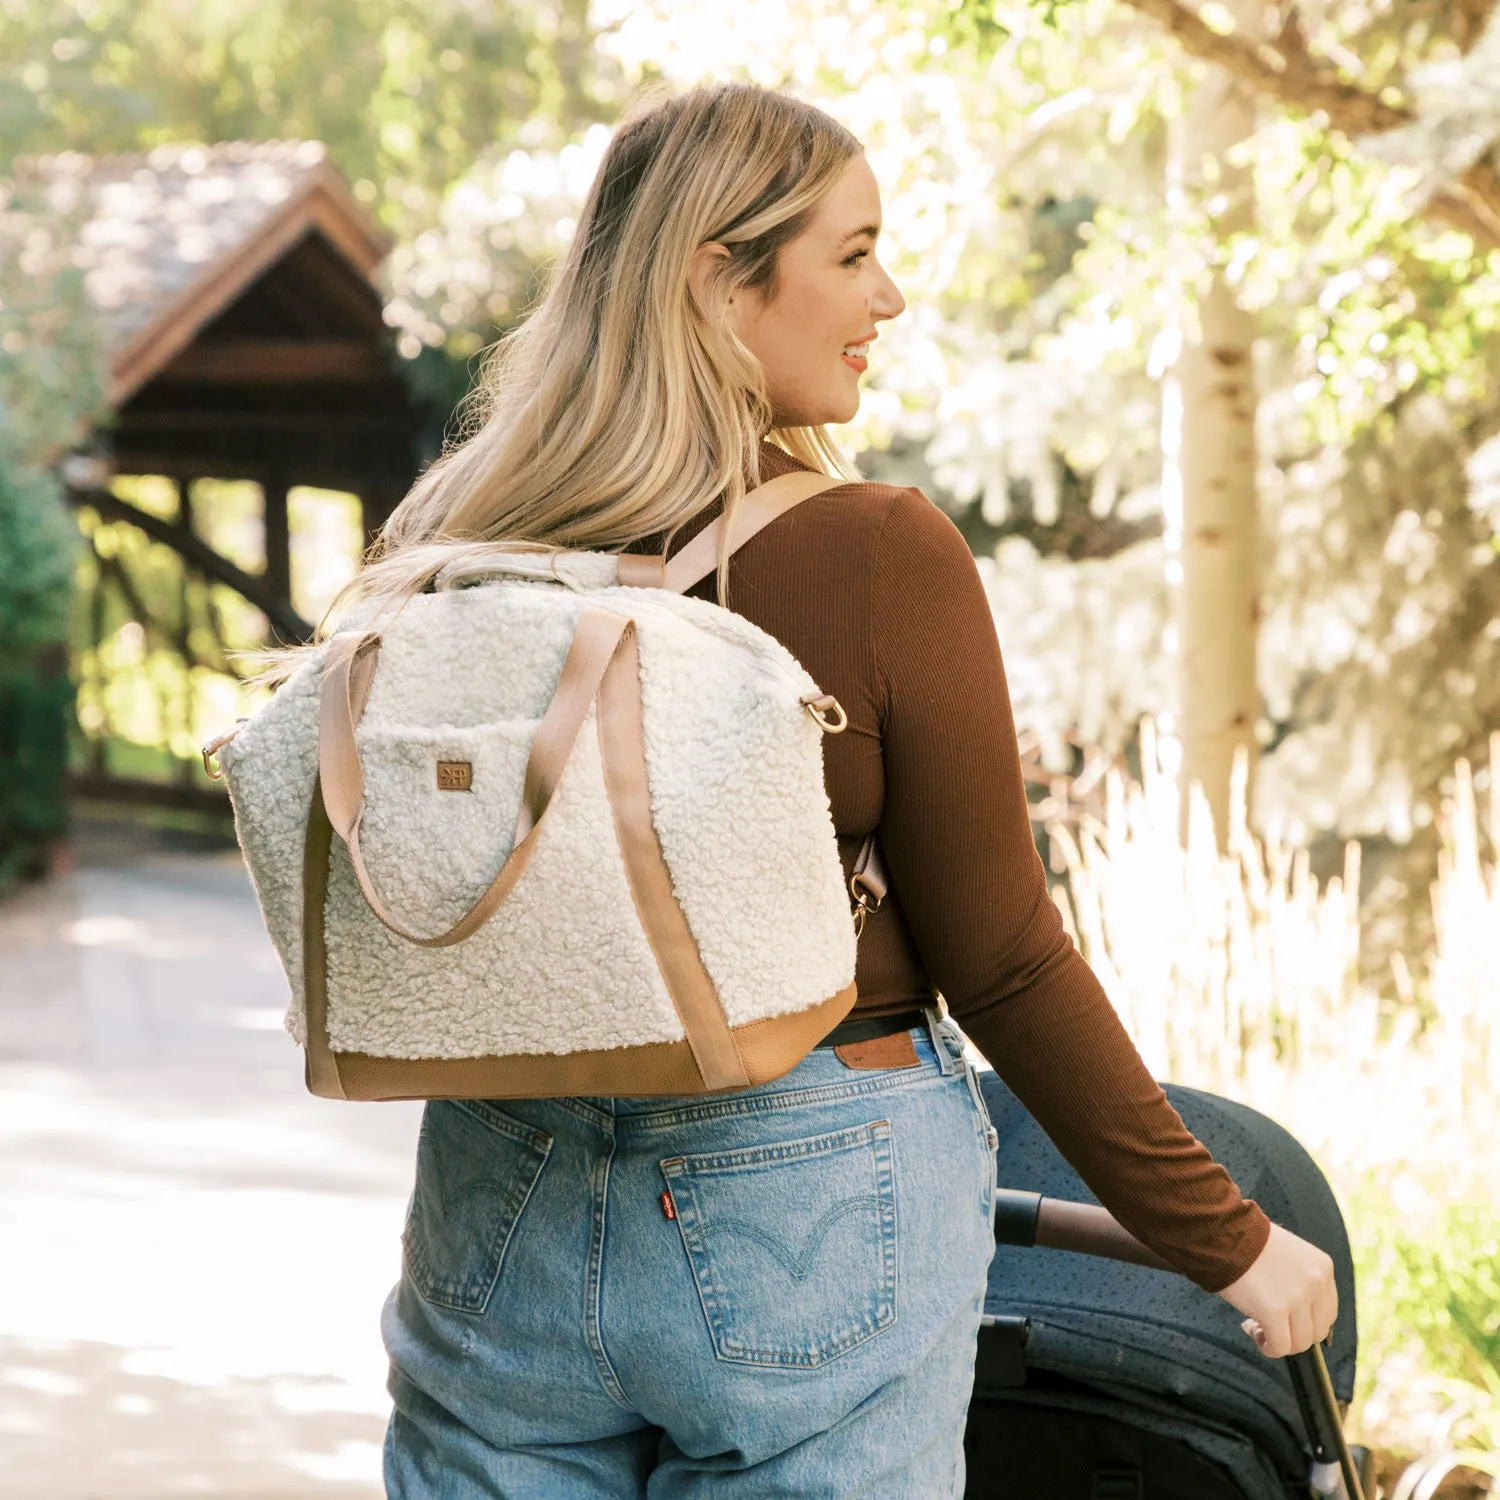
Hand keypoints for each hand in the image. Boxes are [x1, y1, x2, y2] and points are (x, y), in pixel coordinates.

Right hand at [1216, 1222, 1337, 1357]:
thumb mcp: (1289, 1255)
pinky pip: (1279, 1347)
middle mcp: (1316, 1283)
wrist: (1223, 1231)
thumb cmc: (1248, 1242)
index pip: (1327, 1312)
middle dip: (1292, 1333)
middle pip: (1316, 1332)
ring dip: (1278, 1340)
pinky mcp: (1274, 1311)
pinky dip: (1266, 1346)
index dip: (1304, 1320)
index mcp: (1322, 1268)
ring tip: (1256, 1324)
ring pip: (1298, 1343)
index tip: (1282, 1315)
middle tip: (1267, 1322)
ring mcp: (1297, 1298)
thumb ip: (1301, 1280)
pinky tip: (1250, 1329)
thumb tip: (1299, 1316)